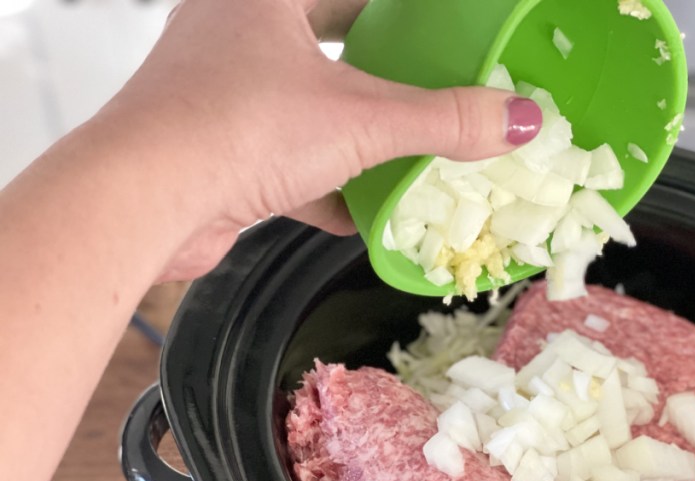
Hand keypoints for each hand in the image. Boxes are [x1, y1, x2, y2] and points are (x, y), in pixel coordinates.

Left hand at [101, 0, 541, 281]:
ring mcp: (221, 95)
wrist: (144, 201)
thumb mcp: (361, 119)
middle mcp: (235, 35)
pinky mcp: (216, 153)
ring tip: (408, 147)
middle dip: (380, 66)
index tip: (436, 23)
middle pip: (326, 40)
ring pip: (305, 105)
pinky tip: (363, 213)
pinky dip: (327, 186)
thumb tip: (518, 119)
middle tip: (430, 80)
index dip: (396, 10)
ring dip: (355, 133)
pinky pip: (286, 162)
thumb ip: (443, 119)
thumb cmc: (234, 128)